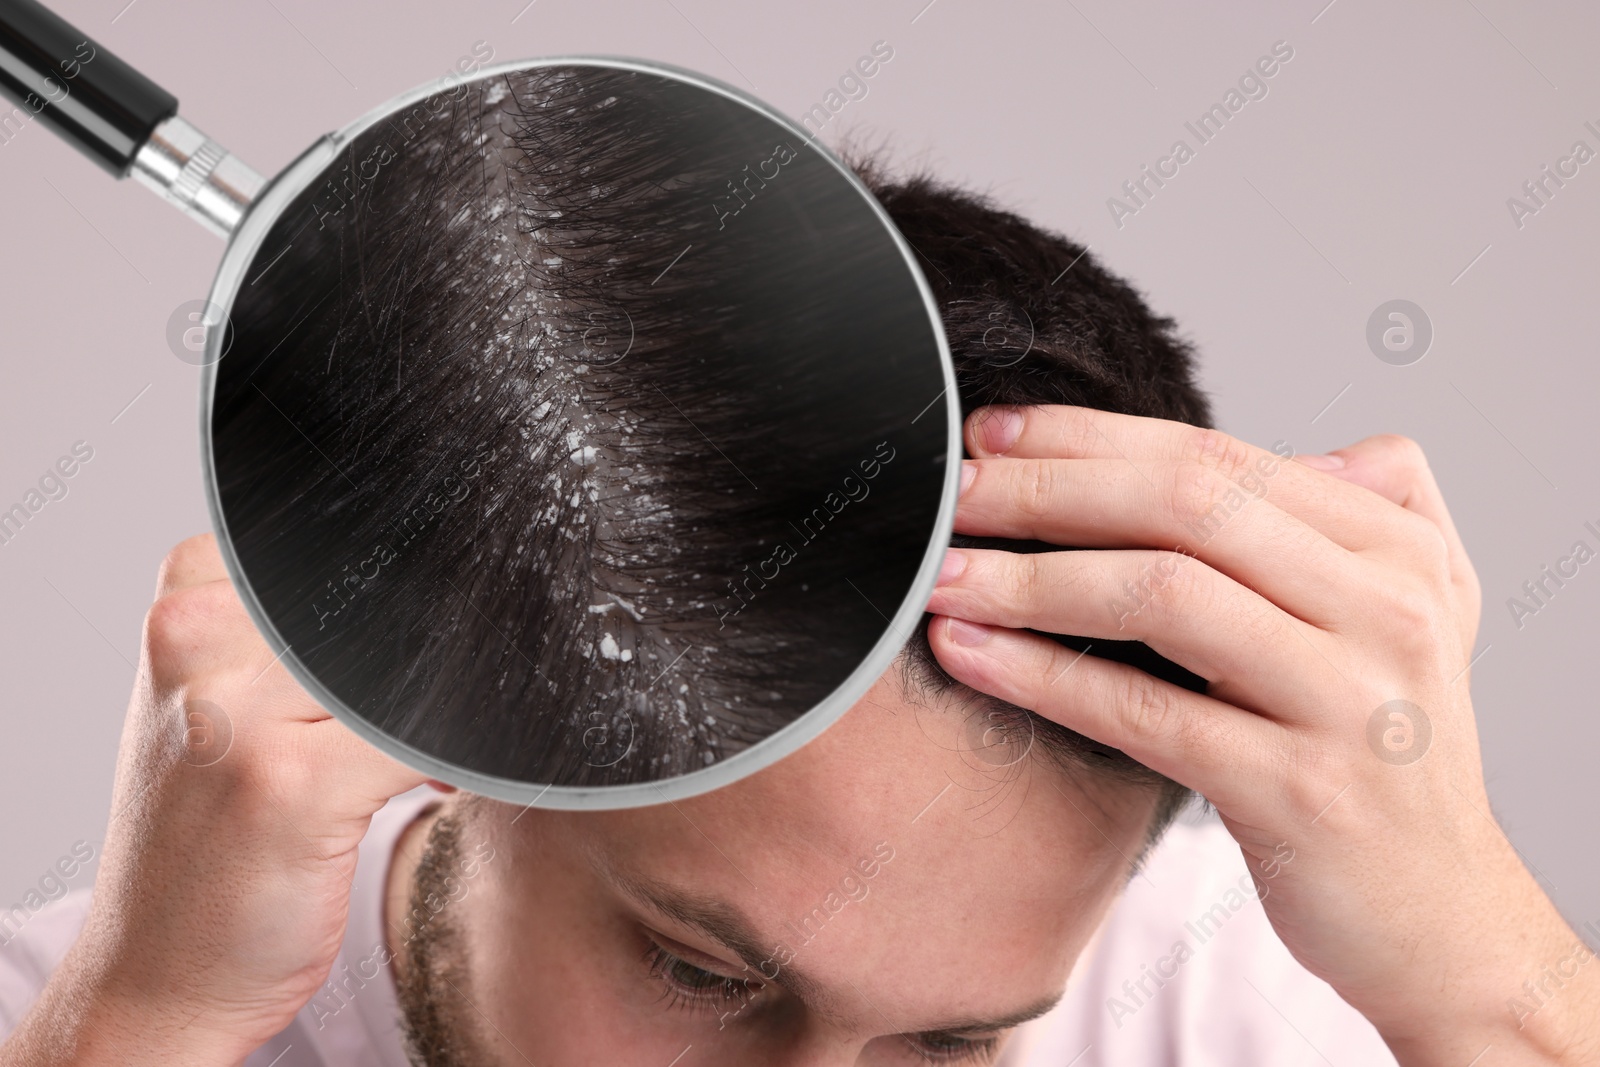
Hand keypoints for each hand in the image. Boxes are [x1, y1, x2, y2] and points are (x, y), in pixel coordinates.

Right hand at [1, 535, 427, 1065]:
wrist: (157, 971)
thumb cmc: (209, 832)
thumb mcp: (225, 704)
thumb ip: (296, 639)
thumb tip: (446, 600)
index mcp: (186, 600)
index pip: (345, 557)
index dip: (405, 607)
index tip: (424, 655)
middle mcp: (198, 640)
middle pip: (382, 608)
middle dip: (434, 661)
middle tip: (435, 713)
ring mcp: (237, 712)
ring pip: (406, 673)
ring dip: (445, 716)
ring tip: (420, 761)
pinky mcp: (290, 785)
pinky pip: (421, 741)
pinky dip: (455, 762)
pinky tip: (434, 789)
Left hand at [925, 405, 1599, 1066]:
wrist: (1441, 918)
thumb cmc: (1387, 758)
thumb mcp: (1417, 616)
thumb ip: (1374, 514)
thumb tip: (1307, 447)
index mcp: (1396, 552)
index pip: (1220, 459)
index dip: (1093, 437)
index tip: (996, 433)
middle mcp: (1384, 611)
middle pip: (1186, 506)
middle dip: (1048, 487)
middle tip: (953, 490)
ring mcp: (1347, 702)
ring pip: (1160, 595)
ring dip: (1029, 576)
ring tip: (939, 574)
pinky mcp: (1299, 792)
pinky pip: (1145, 714)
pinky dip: (1044, 676)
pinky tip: (969, 654)